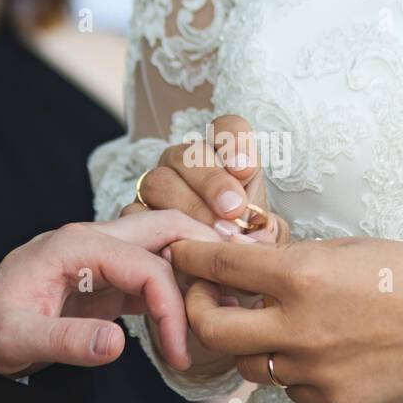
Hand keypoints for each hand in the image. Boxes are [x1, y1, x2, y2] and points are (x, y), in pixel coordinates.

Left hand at [0, 210, 219, 377]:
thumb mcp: (16, 340)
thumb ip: (66, 342)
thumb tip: (117, 345)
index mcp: (77, 247)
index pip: (148, 265)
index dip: (173, 308)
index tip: (180, 352)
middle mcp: (97, 240)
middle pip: (169, 227)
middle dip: (209, 254)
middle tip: (240, 292)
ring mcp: (106, 254)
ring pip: (170, 244)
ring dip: (201, 269)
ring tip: (228, 305)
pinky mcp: (111, 275)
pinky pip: (159, 269)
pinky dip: (185, 286)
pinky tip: (203, 313)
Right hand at [122, 114, 288, 245]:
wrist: (215, 274)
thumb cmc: (242, 247)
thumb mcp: (265, 238)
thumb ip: (268, 231)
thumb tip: (261, 233)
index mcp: (225, 158)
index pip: (228, 128)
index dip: (234, 141)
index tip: (244, 168)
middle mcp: (187, 164)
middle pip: (190, 154)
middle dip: (213, 182)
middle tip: (232, 210)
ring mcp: (157, 186)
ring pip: (160, 181)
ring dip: (186, 208)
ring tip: (210, 236)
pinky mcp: (134, 214)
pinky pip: (135, 214)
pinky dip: (157, 231)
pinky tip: (178, 249)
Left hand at [170, 237, 402, 402]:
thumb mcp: (345, 249)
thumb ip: (292, 263)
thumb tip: (245, 268)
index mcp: (301, 276)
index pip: (219, 267)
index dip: (191, 259)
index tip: (180, 256)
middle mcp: (299, 326)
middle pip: (211, 330)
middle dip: (198, 311)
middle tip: (205, 302)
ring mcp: (314, 370)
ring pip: (250, 366)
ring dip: (250, 346)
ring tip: (273, 328)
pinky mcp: (331, 401)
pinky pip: (291, 390)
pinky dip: (293, 372)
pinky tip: (319, 353)